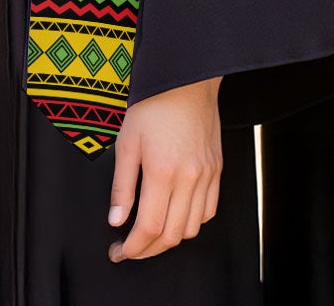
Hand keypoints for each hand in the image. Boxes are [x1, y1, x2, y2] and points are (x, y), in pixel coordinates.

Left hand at [108, 76, 221, 261]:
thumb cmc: (153, 105)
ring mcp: (207, 177)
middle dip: (148, 250)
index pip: (150, 227)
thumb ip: (122, 185)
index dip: (134, 247)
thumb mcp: (126, 141)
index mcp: (163, 172)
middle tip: (130, 249)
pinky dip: (191, 222)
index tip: (120, 252)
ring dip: (170, 239)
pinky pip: (209, 211)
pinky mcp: (217, 171)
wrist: (185, 80)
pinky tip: (175, 216)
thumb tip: (116, 219)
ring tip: (150, 234)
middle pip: (172, 235)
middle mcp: (189, 179)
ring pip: (192, 228)